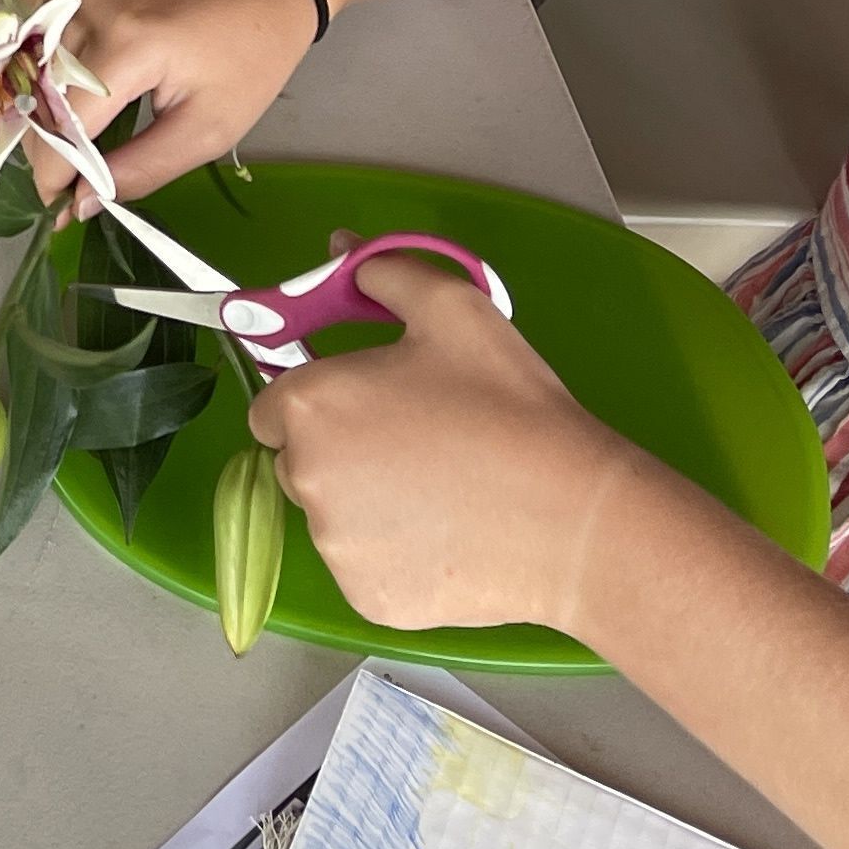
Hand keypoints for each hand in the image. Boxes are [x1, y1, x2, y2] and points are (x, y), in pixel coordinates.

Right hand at [46, 0, 321, 190]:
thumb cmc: (247, 57)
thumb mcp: (208, 130)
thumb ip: (140, 170)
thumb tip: (79, 203)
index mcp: (129, 43)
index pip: (64, 123)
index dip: (55, 175)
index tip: (61, 208)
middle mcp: (86, 6)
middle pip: (35, 100)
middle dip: (45, 151)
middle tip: (70, 183)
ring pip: (21, 71)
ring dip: (34, 115)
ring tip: (64, 144)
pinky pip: (20, 33)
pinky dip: (22, 70)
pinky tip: (43, 95)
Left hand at [250, 260, 642, 638]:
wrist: (573, 515)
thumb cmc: (509, 407)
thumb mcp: (454, 311)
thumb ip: (384, 271)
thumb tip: (340, 248)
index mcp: (311, 405)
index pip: (275, 407)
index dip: (319, 403)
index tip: (370, 407)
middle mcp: (305, 478)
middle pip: (298, 463)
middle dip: (341, 453)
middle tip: (416, 445)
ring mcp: (335, 548)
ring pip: (332, 519)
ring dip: (366, 506)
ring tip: (443, 492)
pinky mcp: (368, 600)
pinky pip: (365, 569)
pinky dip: (395, 556)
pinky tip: (450, 537)